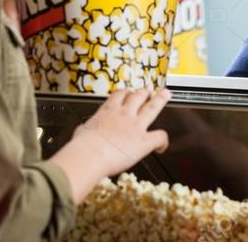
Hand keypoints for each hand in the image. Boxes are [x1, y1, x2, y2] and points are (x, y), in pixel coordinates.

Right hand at [50, 88, 170, 202]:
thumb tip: (82, 131)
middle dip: (144, 93)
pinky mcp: (145, 140)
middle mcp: (124, 114)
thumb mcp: (81, 131)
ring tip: (166, 95)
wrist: (91, 154)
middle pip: (138, 96)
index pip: (119, 95)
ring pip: (153, 107)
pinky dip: (163, 141)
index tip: (127, 93)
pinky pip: (160, 136)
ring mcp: (136, 125)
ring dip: (160, 100)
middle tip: (147, 92)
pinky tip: (161, 146)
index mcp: (108, 111)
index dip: (125, 93)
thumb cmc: (82, 146)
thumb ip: (86, 129)